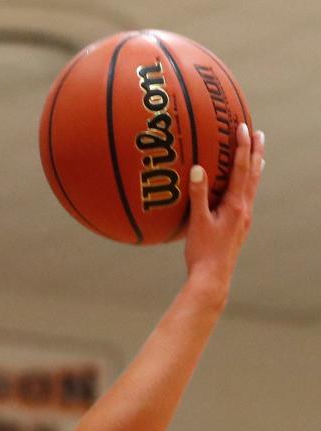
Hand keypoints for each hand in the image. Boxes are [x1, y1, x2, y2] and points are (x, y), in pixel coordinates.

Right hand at [184, 123, 264, 298]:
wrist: (213, 278)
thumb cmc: (203, 252)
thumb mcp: (197, 222)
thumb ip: (198, 195)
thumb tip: (197, 169)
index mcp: (235, 205)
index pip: (241, 169)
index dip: (242, 147)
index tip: (243, 127)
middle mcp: (244, 209)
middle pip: (253, 174)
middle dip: (256, 152)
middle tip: (259, 133)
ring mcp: (244, 219)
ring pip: (253, 186)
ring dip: (255, 168)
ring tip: (258, 156)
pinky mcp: (239, 228)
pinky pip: (246, 198)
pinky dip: (248, 185)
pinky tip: (243, 189)